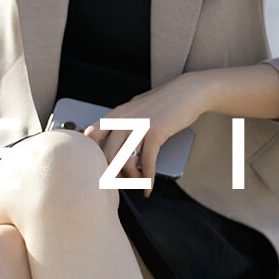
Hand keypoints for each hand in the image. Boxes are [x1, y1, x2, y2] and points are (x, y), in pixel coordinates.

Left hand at [82, 73, 210, 195]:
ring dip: (132, 178)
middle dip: (113, 174)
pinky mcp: (156, 133)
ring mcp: (140, 126)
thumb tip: (111, 143)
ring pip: (126, 162)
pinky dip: (148, 179)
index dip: (91, 154)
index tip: (98, 166)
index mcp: (116, 114)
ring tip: (138, 182)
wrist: (187, 92)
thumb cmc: (162, 101)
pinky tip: (149, 186)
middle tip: (121, 182)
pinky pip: (148, 162)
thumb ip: (122, 122)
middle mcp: (124, 119)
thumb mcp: (135, 108)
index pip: (91, 135)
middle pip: (108, 155)